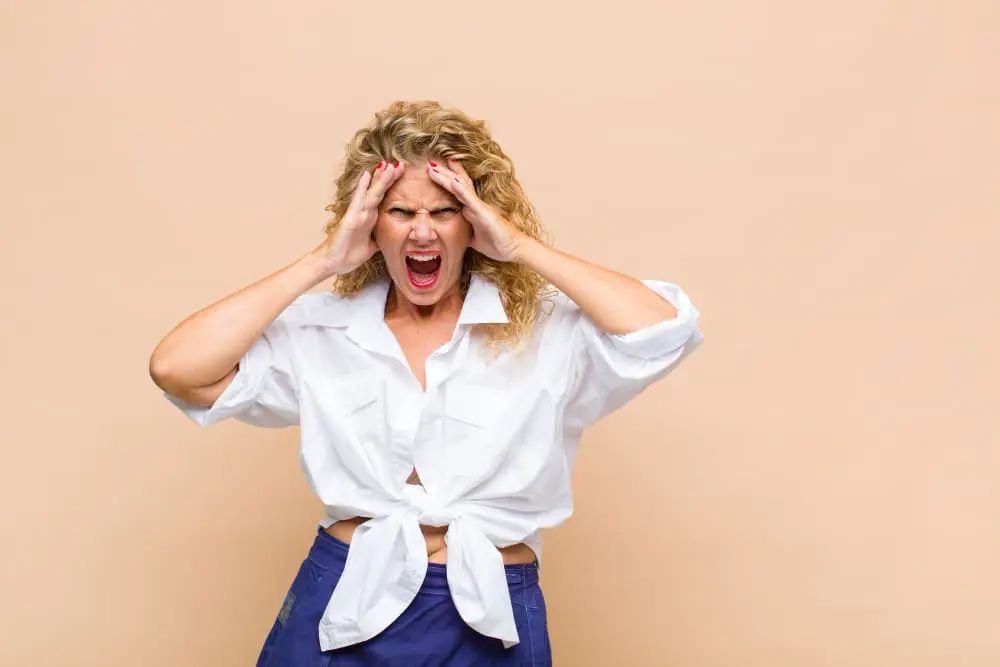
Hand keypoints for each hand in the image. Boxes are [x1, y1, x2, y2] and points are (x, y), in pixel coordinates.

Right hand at [314, 161, 404, 275]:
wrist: (333, 263)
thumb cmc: (349, 254)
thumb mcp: (372, 246)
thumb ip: (381, 239)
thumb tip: (394, 239)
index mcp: (370, 218)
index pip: (383, 198)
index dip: (392, 186)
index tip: (403, 175)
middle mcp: (364, 213)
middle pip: (379, 191)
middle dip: (389, 178)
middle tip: (400, 164)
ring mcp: (357, 214)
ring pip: (371, 193)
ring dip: (380, 179)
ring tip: (388, 165)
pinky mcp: (350, 220)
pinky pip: (358, 202)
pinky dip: (362, 188)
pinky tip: (366, 175)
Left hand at [427, 159, 526, 262]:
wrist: (514, 249)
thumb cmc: (497, 244)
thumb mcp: (474, 239)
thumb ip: (466, 233)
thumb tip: (454, 235)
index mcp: (474, 210)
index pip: (459, 191)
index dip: (448, 179)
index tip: (436, 170)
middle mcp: (477, 205)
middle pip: (458, 184)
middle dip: (443, 174)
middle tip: (429, 163)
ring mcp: (480, 207)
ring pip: (461, 188)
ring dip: (447, 177)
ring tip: (434, 167)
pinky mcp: (484, 213)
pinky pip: (470, 200)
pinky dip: (461, 190)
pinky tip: (452, 182)